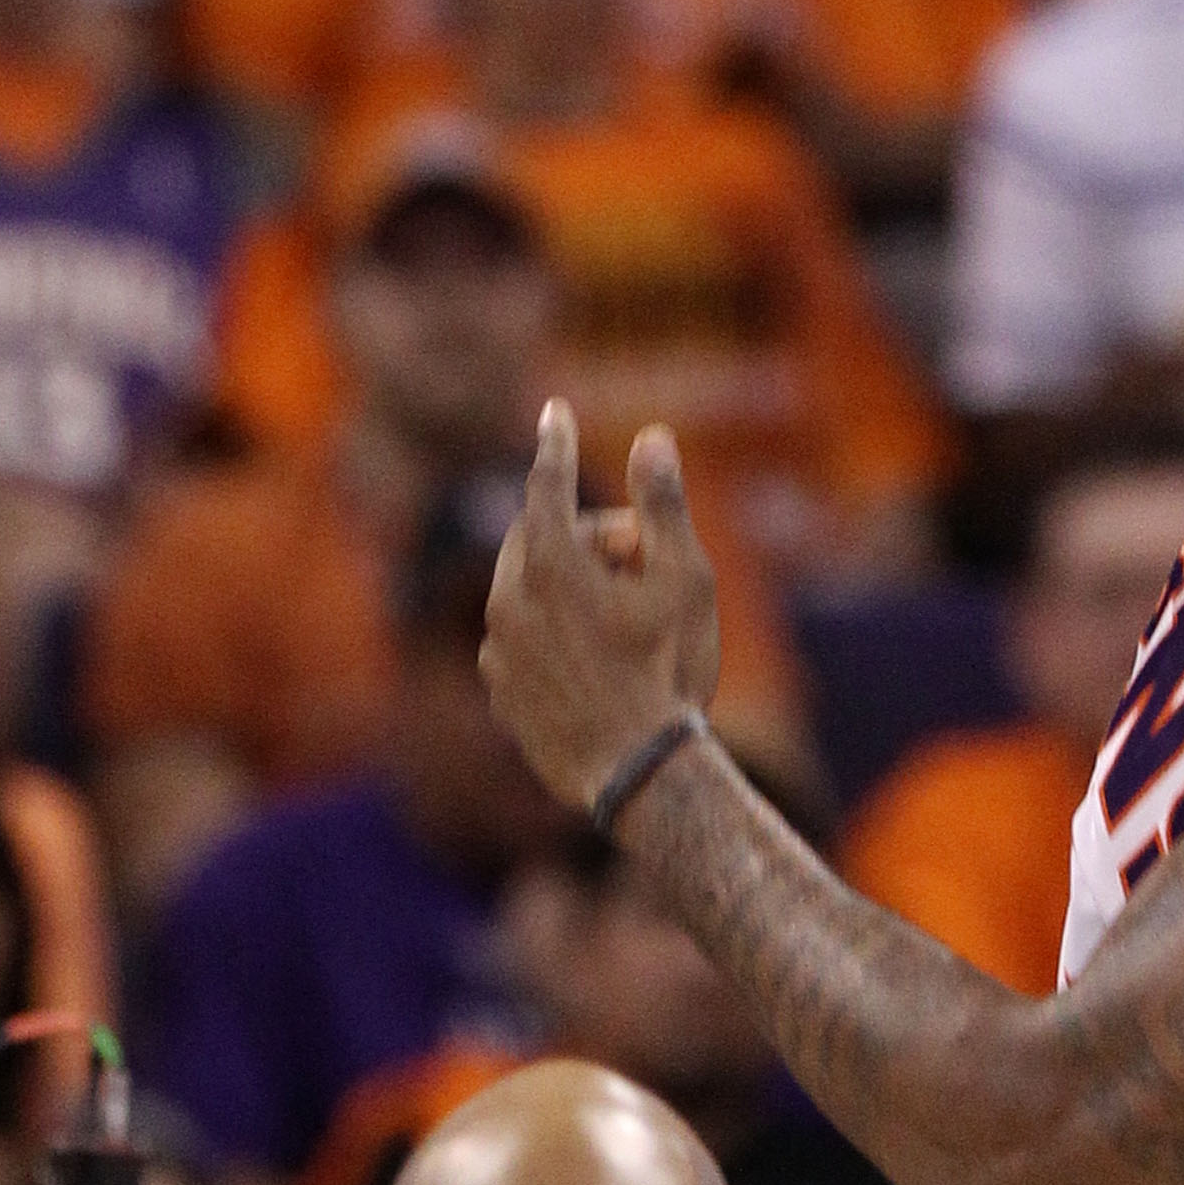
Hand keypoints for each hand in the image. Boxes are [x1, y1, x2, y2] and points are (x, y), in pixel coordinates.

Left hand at [480, 401, 719, 812]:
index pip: (547, 481)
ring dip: (568, 583)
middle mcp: (509, 599)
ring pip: (526, 586)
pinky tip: (596, 661)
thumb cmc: (670, 671)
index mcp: (552, 564)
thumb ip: (662, 503)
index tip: (553, 410)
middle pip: (541, 535)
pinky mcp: (497, 687)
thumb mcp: (686, 579)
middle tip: (642, 562)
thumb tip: (651, 436)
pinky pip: (518, 634)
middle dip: (587, 534)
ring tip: (625, 621)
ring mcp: (497, 647)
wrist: (638, 774)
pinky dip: (549, 628)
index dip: (555, 442)